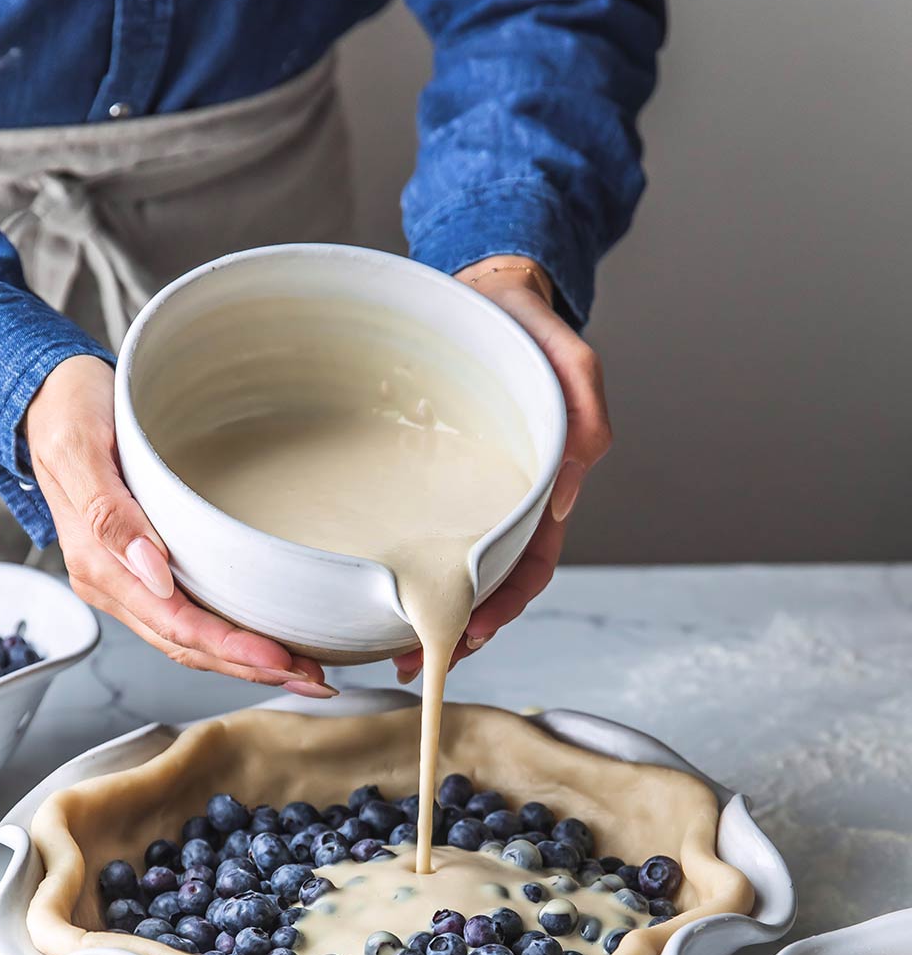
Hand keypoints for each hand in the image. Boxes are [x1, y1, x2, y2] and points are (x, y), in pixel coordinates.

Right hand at [25, 355, 335, 695]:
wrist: (47, 396)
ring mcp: (127, 581)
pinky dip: (229, 638)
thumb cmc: (68, 412)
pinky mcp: (143, 571)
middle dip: (251, 667)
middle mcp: (113, 583)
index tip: (279, 659)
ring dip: (246, 662)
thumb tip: (152, 569)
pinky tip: (264, 641)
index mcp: (98, 562)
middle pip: (187, 645)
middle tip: (314, 678)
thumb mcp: (80, 446)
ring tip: (303, 672)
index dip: (228, 648)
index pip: (173, 623)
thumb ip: (108, 512)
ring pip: (189, 641)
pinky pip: (187, 618)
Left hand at [394, 256, 611, 681]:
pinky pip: (416, 528)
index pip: (530, 563)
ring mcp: (461, 490)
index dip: (505, 606)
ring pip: (449, 566)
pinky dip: (402, 565)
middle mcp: (499, 497)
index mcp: (539, 483)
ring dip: (424, 611)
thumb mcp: (568, 358)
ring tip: (386, 649)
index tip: (472, 637)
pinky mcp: (426, 476)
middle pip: (485, 582)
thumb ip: (583, 416)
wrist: (481, 290)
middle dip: (456, 630)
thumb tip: (562, 496)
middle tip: (412, 664)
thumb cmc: (526, 324)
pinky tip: (370, 587)